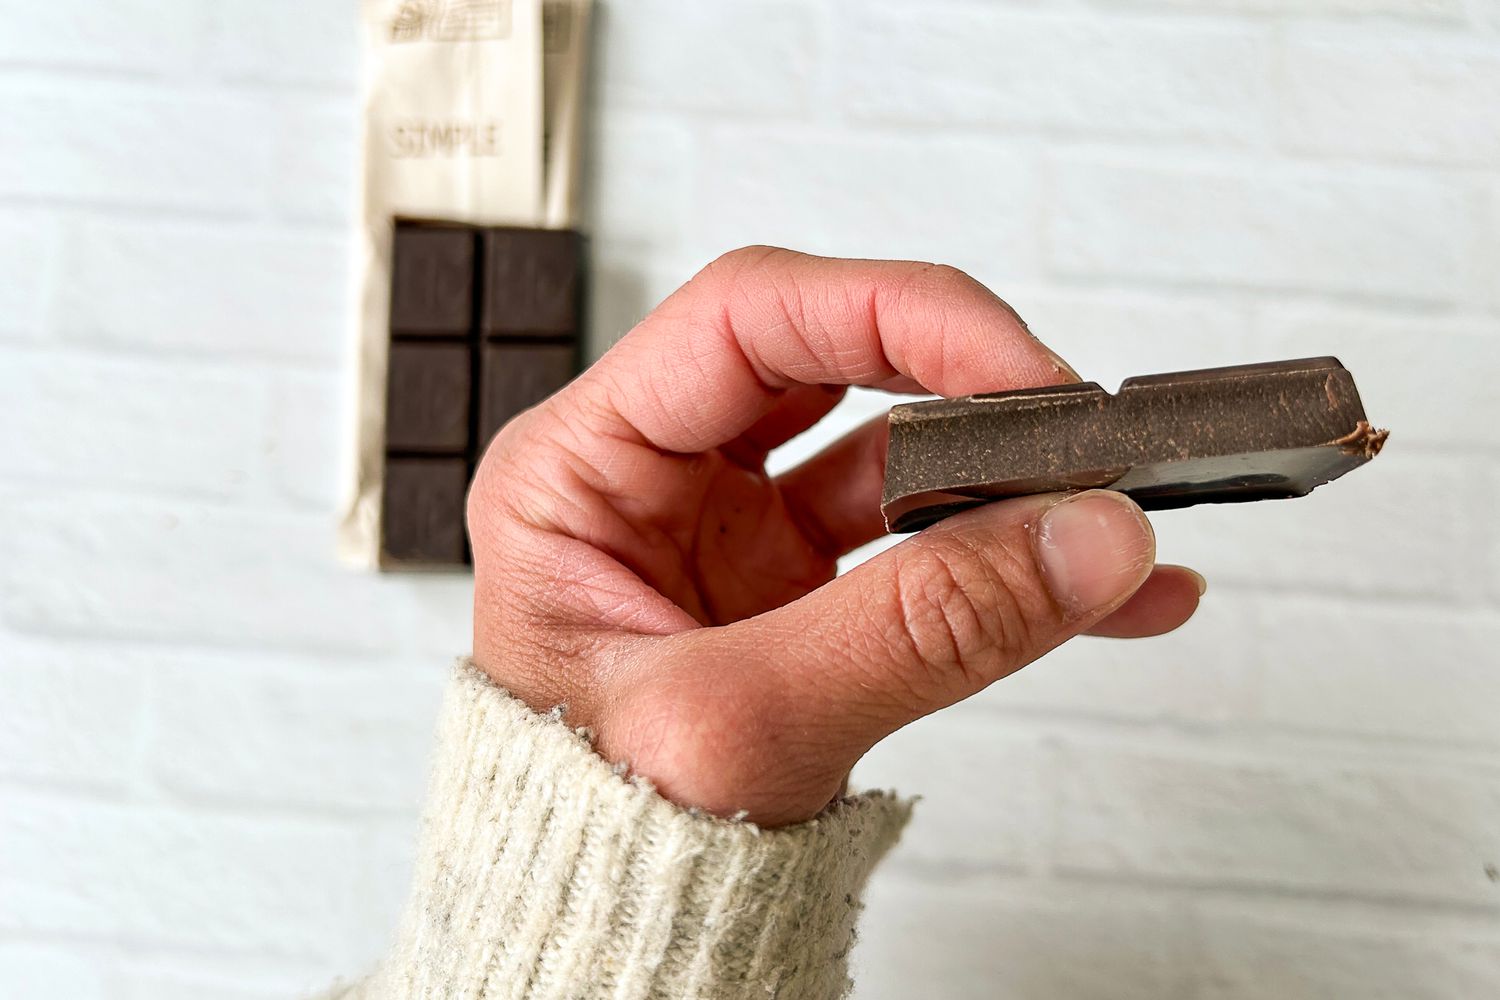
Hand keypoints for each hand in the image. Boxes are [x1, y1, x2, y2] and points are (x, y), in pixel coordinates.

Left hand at [468, 248, 1202, 825]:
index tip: (1022, 375)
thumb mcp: (741, 729)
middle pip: (830, 363)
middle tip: (1077, 436)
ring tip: (1104, 518)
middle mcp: (653, 478)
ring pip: (890, 451)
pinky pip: (920, 546)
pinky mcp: (796, 589)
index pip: (744, 318)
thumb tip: (1085, 537)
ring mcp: (731, 533)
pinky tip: (1107, 594)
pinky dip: (1011, 562)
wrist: (610, 942)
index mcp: (579, 469)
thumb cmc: (593, 841)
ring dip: (1005, 478)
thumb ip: (917, 630)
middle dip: (964, 388)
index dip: (894, 315)